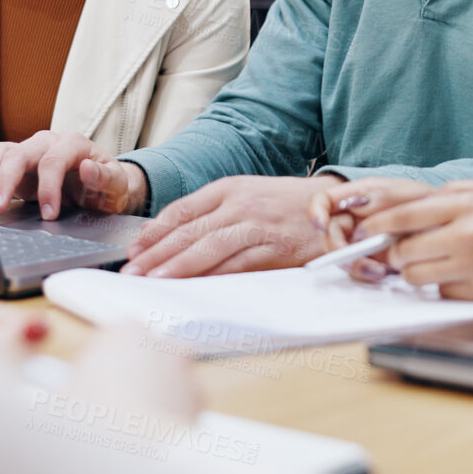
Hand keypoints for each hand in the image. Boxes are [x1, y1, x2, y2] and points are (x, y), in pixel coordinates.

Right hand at [0, 129, 147, 218]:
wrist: (100, 187)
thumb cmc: (107, 186)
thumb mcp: (116, 185)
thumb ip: (105, 176)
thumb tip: (88, 167)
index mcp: (74, 144)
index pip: (53, 160)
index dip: (48, 188)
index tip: (48, 215)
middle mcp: (47, 142)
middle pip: (20, 153)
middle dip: (6, 180)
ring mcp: (29, 151)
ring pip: (1, 152)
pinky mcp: (15, 163)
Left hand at [122, 174, 346, 276]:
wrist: (340, 208)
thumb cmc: (289, 206)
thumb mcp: (248, 196)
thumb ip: (212, 213)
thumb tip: (167, 234)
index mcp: (230, 188)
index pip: (183, 210)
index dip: (155, 231)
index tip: (134, 249)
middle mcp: (241, 204)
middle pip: (190, 230)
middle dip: (157, 253)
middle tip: (132, 270)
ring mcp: (258, 226)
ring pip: (209, 247)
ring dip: (178, 266)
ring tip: (154, 279)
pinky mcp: (276, 249)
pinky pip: (238, 265)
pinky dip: (214, 276)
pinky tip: (196, 285)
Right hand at [306, 176, 433, 276]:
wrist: (449, 225)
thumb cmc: (429, 203)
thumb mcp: (409, 194)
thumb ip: (382, 198)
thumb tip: (355, 207)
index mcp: (358, 197)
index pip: (323, 201)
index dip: (316, 213)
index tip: (320, 226)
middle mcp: (355, 219)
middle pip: (330, 235)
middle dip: (339, 251)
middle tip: (355, 261)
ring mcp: (362, 241)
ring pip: (343, 256)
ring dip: (357, 266)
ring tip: (379, 271)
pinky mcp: (372, 259)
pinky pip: (361, 268)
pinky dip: (370, 273)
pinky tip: (386, 272)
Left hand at [343, 179, 472, 299]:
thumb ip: (450, 195)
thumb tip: (409, 206)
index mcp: (465, 204)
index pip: (403, 215)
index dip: (376, 226)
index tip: (362, 232)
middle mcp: (466, 234)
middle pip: (403, 250)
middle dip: (392, 255)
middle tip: (396, 253)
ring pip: (417, 277)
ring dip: (415, 273)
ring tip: (432, 263)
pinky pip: (442, 293)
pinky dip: (443, 287)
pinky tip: (461, 277)